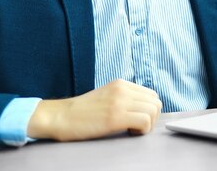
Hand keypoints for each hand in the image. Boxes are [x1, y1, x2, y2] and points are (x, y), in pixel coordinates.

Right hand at [26, 79, 162, 140]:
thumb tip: (143, 108)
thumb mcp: (106, 96)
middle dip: (151, 118)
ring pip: (153, 111)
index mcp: (121, 84)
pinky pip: (145, 122)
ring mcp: (119, 102)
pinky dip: (141, 131)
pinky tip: (128, 132)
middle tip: (136, 127)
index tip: (136, 119)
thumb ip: (123, 97)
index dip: (149, 110)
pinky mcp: (115, 116)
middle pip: (155, 102)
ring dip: (147, 125)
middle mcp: (122, 89)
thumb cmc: (82, 112)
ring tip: (131, 129)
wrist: (61, 116)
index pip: (151, 95)